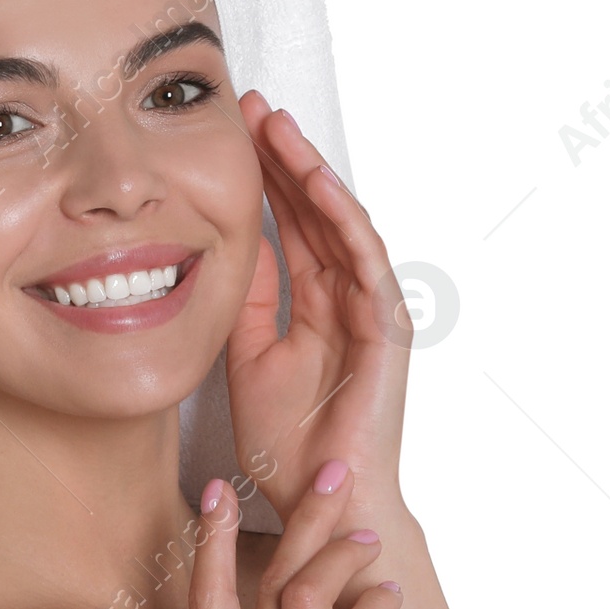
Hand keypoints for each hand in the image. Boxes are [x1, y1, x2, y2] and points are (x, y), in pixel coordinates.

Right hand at [188, 466, 408, 608]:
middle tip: (331, 471)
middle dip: (302, 516)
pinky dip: (375, 600)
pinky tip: (389, 592)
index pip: (205, 602)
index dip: (209, 540)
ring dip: (343, 551)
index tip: (217, 489)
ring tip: (369, 534)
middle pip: (269, 583)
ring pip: (309, 597)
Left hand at [225, 93, 412, 537]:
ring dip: (310, 172)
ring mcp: (369, 310)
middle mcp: (344, 299)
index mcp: (311, 306)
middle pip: (314, 212)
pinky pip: (366, 261)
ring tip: (278, 127)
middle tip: (251, 106)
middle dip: (283, 158)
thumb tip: (222, 243)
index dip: (261, 180)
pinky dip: (343, 219)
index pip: (287, 227)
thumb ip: (245, 300)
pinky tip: (315, 183)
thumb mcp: (245, 356)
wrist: (321, 501)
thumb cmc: (287, 447)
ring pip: (341, 224)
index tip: (226, 136)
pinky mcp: (387, 328)